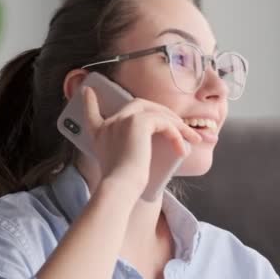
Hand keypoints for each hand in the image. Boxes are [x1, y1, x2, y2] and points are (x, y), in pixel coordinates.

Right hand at [82, 86, 201, 200]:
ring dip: (176, 124)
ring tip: (191, 138)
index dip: (90, 102)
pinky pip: (164, 122)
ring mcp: (123, 120)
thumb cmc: (123, 184)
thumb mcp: (120, 164)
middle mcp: (110, 123)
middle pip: (138, 105)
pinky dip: (176, 134)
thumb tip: (147, 152)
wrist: (120, 187)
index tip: (88, 91)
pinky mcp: (138, 123)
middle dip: (161, 112)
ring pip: (155, 112)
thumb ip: (127, 151)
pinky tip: (182, 149)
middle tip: (178, 124)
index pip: (91, 113)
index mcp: (101, 133)